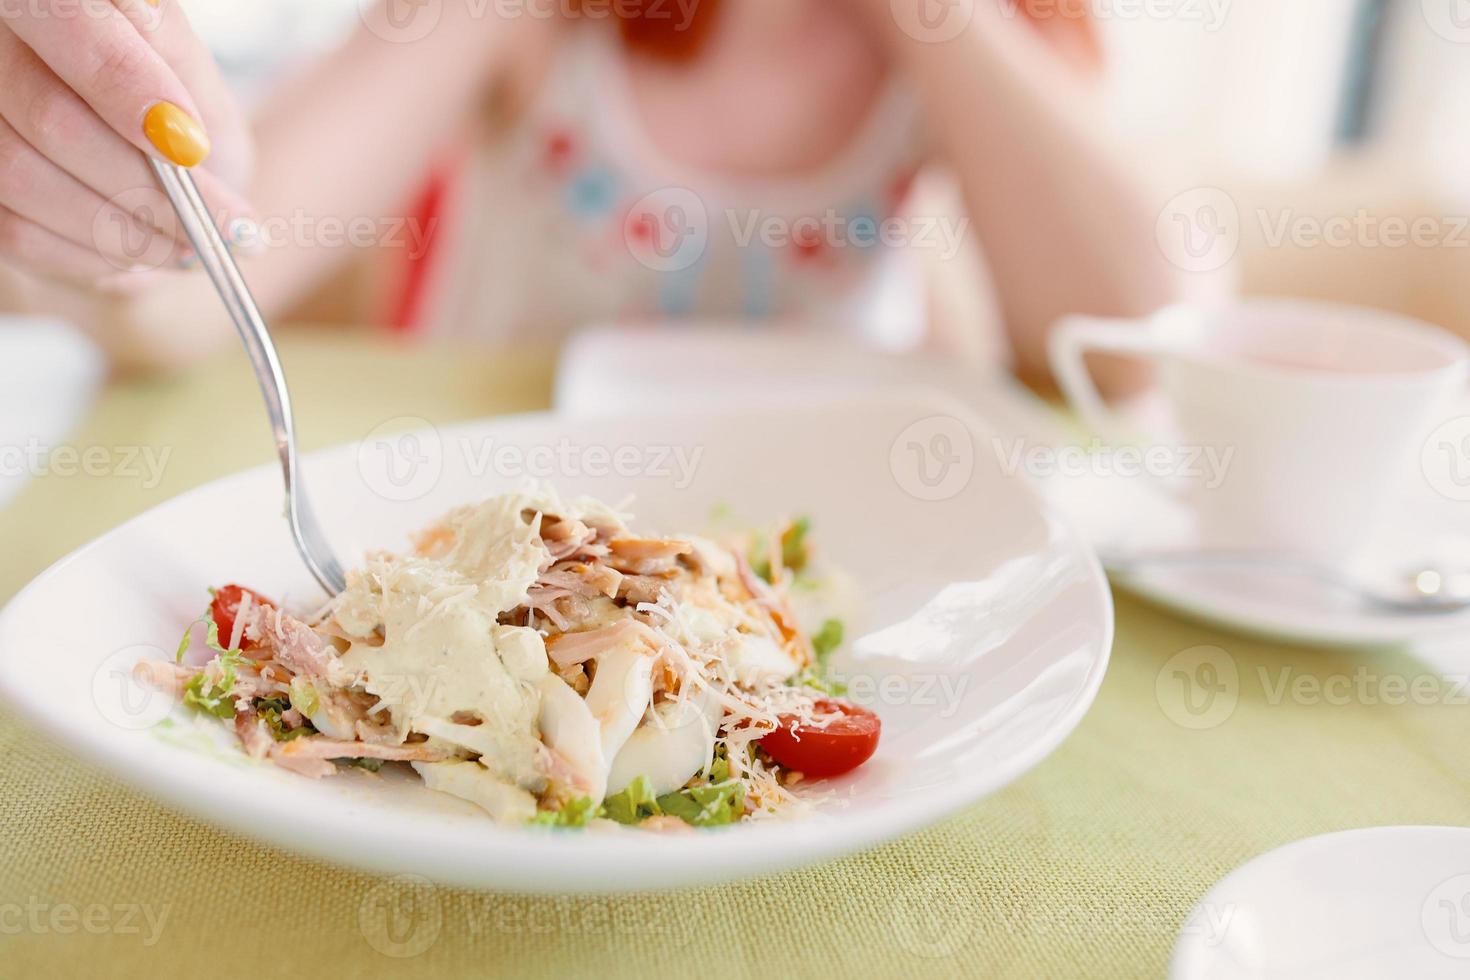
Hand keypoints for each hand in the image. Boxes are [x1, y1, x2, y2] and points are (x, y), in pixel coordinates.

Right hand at [0, 0, 253, 285]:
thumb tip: (172, 127)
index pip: (59, 14)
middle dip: (147, 185)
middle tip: (222, 220)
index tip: (190, 145)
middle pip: (49, 116)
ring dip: (124, 229)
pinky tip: (139, 254)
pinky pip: (16, 232)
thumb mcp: (198, 78)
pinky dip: (92, 256)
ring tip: (188, 243)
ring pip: (23, 177)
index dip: (122, 82)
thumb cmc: (182, 115)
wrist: (164, 170)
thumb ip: (178, 72)